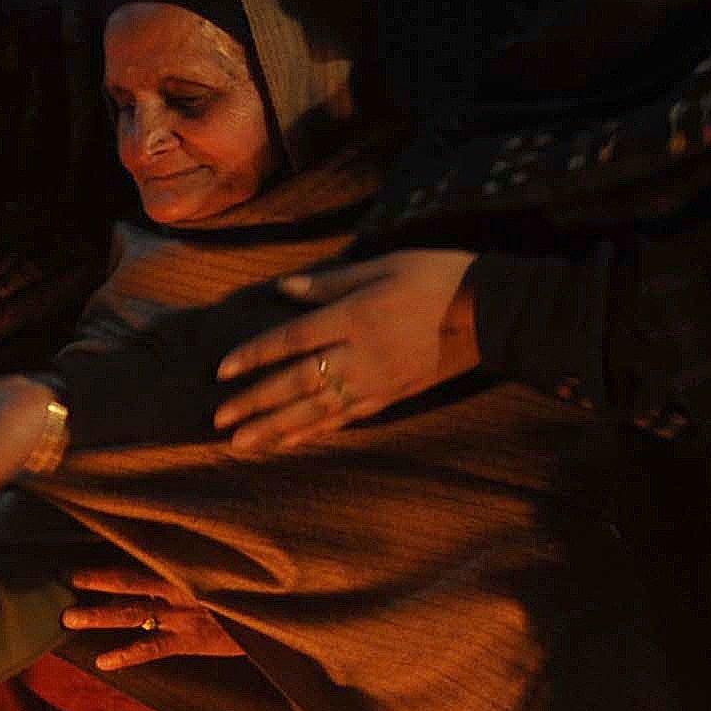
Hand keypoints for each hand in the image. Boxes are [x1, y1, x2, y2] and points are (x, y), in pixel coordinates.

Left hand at [58, 564, 239, 670]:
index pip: (142, 556)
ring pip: (132, 614)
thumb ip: (190, 562)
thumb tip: (156, 560)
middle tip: (63, 579)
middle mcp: (179, 588)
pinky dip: (126, 655)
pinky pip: (151, 649)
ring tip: (68, 618)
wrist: (275, 616)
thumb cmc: (245, 591)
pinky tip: (102, 661)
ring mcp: (181, 616)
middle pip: (129, 581)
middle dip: (95, 580)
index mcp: (185, 566)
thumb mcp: (221, 568)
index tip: (86, 550)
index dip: (113, 554)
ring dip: (99, 615)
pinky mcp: (189, 642)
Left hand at [213, 250, 477, 454]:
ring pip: (316, 410)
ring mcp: (376, 381)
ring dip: (276, 428)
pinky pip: (346, 418)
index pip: (290, 340)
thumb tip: (281, 288)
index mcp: (352, 316)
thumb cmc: (436, 276)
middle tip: (219, 423)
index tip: (221, 371)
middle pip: (296, 383)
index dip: (254, 355)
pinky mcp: (392, 396)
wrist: (491, 310)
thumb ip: (328, 283)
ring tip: (242, 444)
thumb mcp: (382, 265)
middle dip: (255, 403)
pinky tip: (291, 442)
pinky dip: (315, 432)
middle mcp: (358, 354)